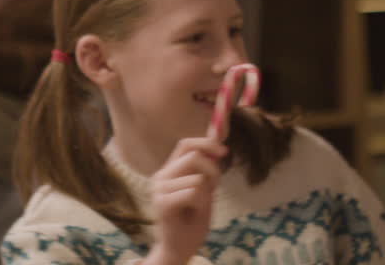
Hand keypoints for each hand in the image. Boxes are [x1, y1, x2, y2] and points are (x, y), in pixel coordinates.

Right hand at [143, 137, 226, 264]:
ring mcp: (159, 189)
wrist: (178, 249)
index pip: (185, 144)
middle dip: (213, 170)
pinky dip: (201, 204)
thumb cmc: (192, 221)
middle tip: (214, 188)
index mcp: (169, 170)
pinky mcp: (163, 203)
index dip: (207, 143)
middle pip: (193, 156)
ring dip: (207, 194)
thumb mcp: (204, 189)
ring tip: (198, 207)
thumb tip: (217, 136)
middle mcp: (161, 176)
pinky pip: (194, 193)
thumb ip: (207, 166)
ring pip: (197, 178)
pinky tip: (192, 214)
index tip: (224, 152)